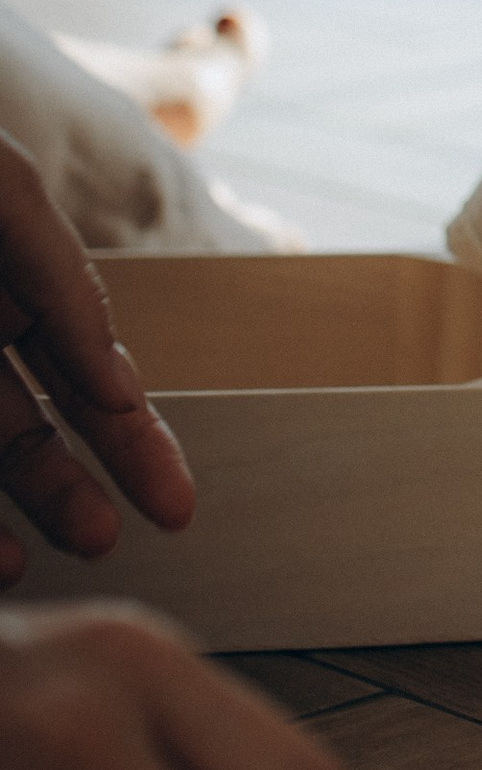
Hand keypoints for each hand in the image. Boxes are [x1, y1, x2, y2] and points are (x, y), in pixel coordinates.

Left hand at [0, 138, 195, 582]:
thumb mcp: (5, 203)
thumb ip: (66, 292)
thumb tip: (120, 387)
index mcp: (12, 288)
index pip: (87, 381)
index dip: (135, 443)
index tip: (176, 504)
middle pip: (23, 435)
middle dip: (63, 491)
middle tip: (102, 540)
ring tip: (12, 566)